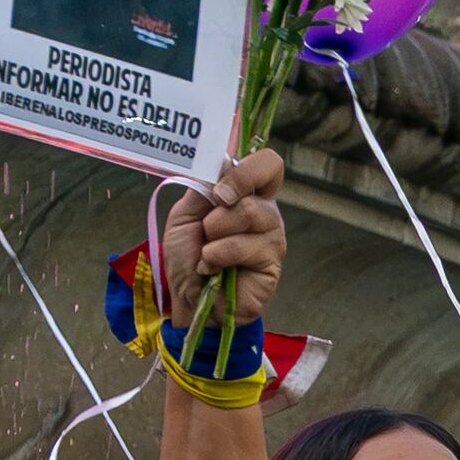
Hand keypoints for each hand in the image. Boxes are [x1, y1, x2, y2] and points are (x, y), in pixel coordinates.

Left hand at [158, 149, 285, 332]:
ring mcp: (272, 239)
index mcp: (247, 195)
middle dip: (221, 210)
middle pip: (258, 191)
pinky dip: (217, 256)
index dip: (248, 169)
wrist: (188, 297)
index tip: (221, 189)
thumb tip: (222, 161)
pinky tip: (213, 269)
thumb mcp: (186, 214)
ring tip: (207, 253)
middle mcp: (265, 213)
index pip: (268, 166)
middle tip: (206, 228)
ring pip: (252, 215)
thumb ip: (204, 188)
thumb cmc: (188, 256)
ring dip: (216, 234)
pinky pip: (245, 247)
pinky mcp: (272, 264)